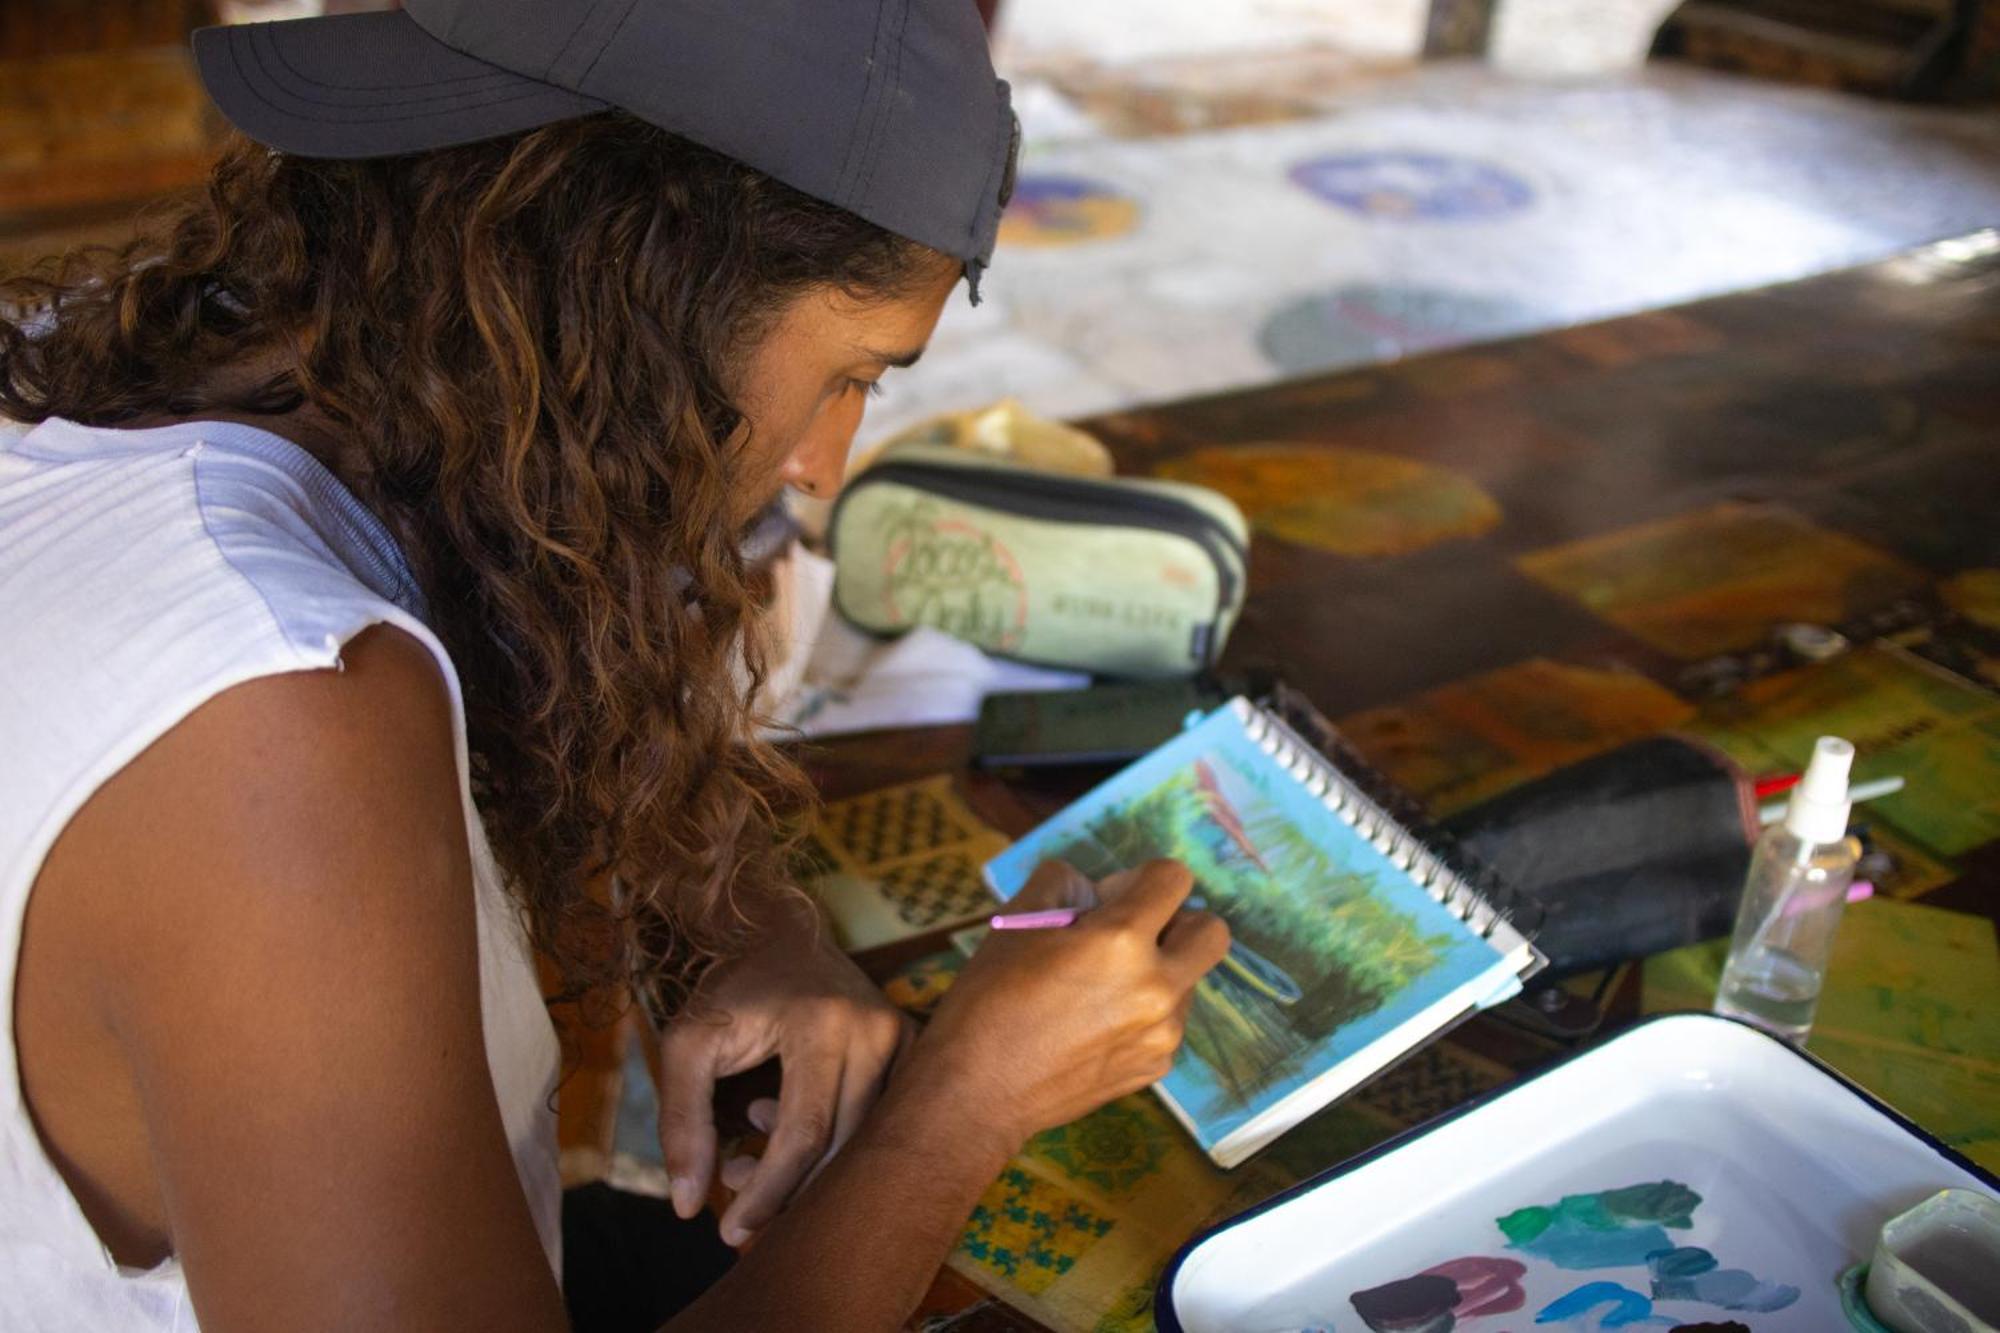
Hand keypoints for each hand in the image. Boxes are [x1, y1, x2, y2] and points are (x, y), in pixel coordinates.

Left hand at [656, 902, 909, 1246]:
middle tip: (740, 1215)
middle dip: (791, 1194)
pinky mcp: (910, 1044)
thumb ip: (683, 1122)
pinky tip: (785, 1132)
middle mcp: (874, 1030)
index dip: (769, 1192)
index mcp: (822, 1025)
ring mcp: (900, 1036)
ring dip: (812, 1173)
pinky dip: (838, 1146)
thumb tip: (688, 1206)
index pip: (805, 1133)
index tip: (731, 1232)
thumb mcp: (687, 1045)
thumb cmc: (729, 990)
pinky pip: (883, 1120)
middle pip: (845, 1147)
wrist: (778, 932)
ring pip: (868, 1140)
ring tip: (751, 1163)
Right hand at [901, 860, 1229, 1152]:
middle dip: (1176, 921)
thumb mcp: (1015, 921)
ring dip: (1159, 968)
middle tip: (1127, 936)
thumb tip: (1095, 890)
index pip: (1174, 878)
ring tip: (1100, 988)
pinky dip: (1144, 1011)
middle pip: (1211, 931)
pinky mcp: (1157, 1067)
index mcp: (1121, 941)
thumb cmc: (988, 1000)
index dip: (1140, 879)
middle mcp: (1157, 987)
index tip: (1106, 900)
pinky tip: (1095, 1025)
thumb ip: (1063, 883)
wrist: (977, 1094)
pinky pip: (1170, 1020)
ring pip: (1190, 978)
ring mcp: (1163, 1034)